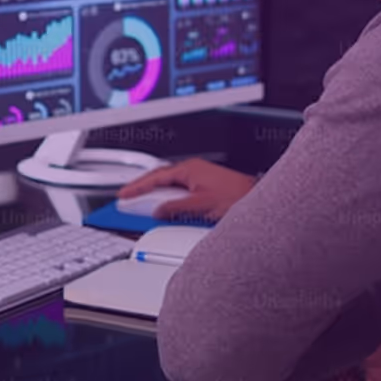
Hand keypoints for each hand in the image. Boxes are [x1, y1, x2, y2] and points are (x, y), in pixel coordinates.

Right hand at [117, 158, 255, 221]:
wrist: (257, 199)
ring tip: (141, 208)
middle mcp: (193, 171)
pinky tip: (165, 210)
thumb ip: (176, 207)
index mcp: (189, 169)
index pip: (155, 178)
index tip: (124, 195)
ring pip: (169, 187)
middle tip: (127, 200)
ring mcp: (198, 178)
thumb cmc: (236, 196)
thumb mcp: (201, 205)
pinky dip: (168, 200)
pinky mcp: (203, 188)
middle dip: (142, 190)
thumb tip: (158, 211)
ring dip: (156, 196)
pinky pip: (179, 192)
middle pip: (160, 180)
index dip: (137, 187)